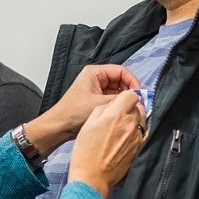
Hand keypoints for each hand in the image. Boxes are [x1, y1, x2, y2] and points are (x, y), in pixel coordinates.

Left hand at [24, 65, 140, 155]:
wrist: (59, 127)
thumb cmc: (74, 113)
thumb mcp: (101, 104)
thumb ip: (121, 99)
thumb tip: (137, 99)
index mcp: (95, 72)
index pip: (121, 71)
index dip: (133, 81)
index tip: (139, 93)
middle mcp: (96, 78)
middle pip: (121, 80)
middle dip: (129, 91)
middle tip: (137, 103)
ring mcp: (96, 89)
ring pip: (118, 91)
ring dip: (124, 99)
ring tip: (130, 109)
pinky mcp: (96, 100)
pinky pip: (112, 99)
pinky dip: (118, 105)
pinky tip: (122, 113)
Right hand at [67, 91, 145, 197]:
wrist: (92, 177)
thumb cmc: (85, 152)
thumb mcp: (88, 123)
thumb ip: (103, 109)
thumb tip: (113, 105)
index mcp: (116, 115)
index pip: (131, 95)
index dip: (125, 97)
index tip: (119, 102)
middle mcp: (130, 124)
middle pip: (138, 106)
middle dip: (130, 107)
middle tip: (119, 115)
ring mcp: (137, 137)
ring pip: (142, 120)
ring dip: (134, 120)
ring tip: (122, 127)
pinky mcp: (140, 148)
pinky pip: (144, 133)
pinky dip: (138, 132)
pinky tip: (129, 136)